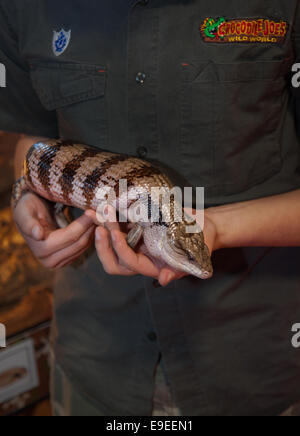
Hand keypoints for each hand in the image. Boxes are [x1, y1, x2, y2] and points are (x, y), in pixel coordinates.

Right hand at [13, 193, 95, 268]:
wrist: (29, 215)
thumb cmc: (27, 209)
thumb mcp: (24, 211)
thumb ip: (28, 223)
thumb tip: (37, 234)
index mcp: (40, 250)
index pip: (70, 236)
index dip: (84, 223)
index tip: (93, 209)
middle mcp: (49, 261)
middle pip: (79, 243)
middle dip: (91, 226)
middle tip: (101, 211)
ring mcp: (59, 263)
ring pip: (84, 246)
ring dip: (93, 231)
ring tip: (99, 215)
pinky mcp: (67, 260)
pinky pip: (84, 248)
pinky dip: (91, 235)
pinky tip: (93, 223)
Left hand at [86, 208, 217, 286]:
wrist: (203, 224)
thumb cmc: (201, 242)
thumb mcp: (195, 257)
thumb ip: (179, 270)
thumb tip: (164, 280)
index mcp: (150, 266)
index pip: (129, 263)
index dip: (120, 250)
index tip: (115, 234)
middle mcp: (139, 255)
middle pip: (113, 260)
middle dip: (102, 245)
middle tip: (99, 225)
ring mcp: (136, 241)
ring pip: (112, 240)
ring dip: (104, 226)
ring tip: (98, 210)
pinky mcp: (135, 226)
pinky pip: (118, 224)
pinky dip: (110, 215)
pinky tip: (104, 203)